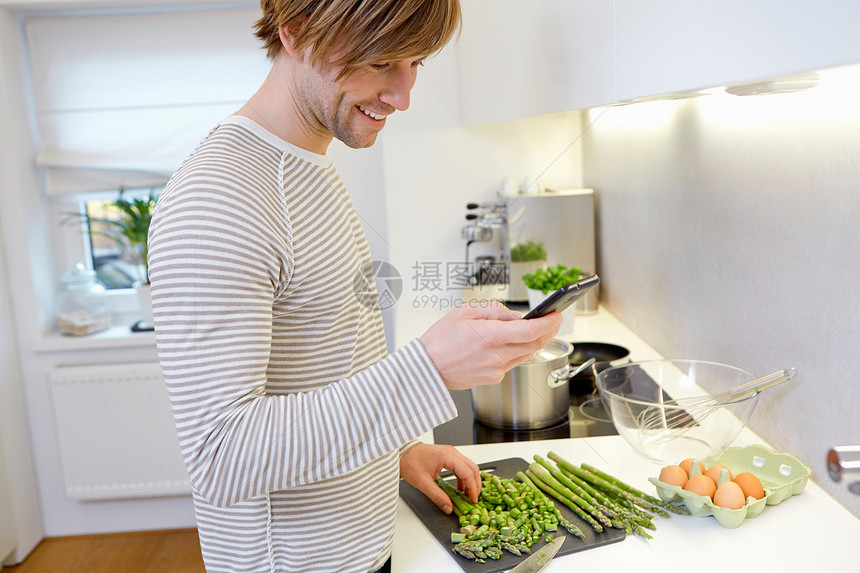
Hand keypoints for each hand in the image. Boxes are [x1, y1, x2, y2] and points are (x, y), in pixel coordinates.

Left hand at [400, 443, 480, 513]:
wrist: (402, 453)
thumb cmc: (410, 462)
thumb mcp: (423, 483)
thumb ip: (437, 496)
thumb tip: (448, 507)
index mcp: (447, 456)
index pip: (468, 473)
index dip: (473, 488)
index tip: (473, 499)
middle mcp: (452, 452)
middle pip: (472, 468)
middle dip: (476, 484)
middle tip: (474, 498)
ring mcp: (450, 452)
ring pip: (469, 466)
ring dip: (471, 481)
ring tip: (468, 495)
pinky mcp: (448, 455)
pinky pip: (462, 466)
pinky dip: (464, 477)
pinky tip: (460, 488)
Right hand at [419, 300, 562, 389]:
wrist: (426, 368)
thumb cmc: (440, 340)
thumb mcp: (465, 311)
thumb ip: (494, 310)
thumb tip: (515, 316)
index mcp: (490, 336)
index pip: (530, 331)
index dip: (548, 323)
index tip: (556, 315)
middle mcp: (496, 356)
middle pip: (534, 344)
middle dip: (547, 331)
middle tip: (551, 320)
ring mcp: (496, 369)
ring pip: (526, 355)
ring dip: (533, 342)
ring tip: (532, 329)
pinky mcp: (493, 378)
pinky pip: (512, 363)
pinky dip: (515, 352)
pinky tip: (507, 344)